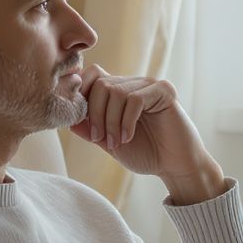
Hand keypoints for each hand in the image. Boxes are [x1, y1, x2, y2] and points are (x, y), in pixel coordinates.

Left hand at [68, 65, 223, 200]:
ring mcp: (150, 85)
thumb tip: (68, 119)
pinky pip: (135, 99)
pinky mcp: (164, 91)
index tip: (81, 122)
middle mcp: (134, 84)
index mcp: (120, 92)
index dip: (82, 94)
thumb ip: (90, 129)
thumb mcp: (109, 142)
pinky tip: (128, 137)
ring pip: (116, 91)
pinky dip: (126, 121)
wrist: (174, 166)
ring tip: (116, 142)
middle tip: (99, 139)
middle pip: (101, 84)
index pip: (92, 75)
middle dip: (95, 114)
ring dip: (111, 121)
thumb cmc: (145, 154)